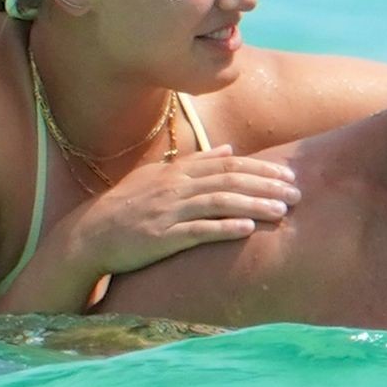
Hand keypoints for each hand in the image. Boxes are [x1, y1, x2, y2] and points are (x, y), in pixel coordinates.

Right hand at [64, 147, 300, 276]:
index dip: (260, 168)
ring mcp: (169, 212)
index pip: (228, 164)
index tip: (288, 174)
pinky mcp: (162, 237)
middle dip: (266, 185)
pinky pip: (197, 231)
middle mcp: (176, 187)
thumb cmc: (126, 206)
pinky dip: (224, 228)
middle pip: (230, 181)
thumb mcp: (158, 177)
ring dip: (254, 205)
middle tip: (297, 192)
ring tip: (282, 211)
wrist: (89, 234)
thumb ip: (195, 162)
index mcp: (178, 172)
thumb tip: (230, 149)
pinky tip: (247, 229)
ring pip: (219, 203)